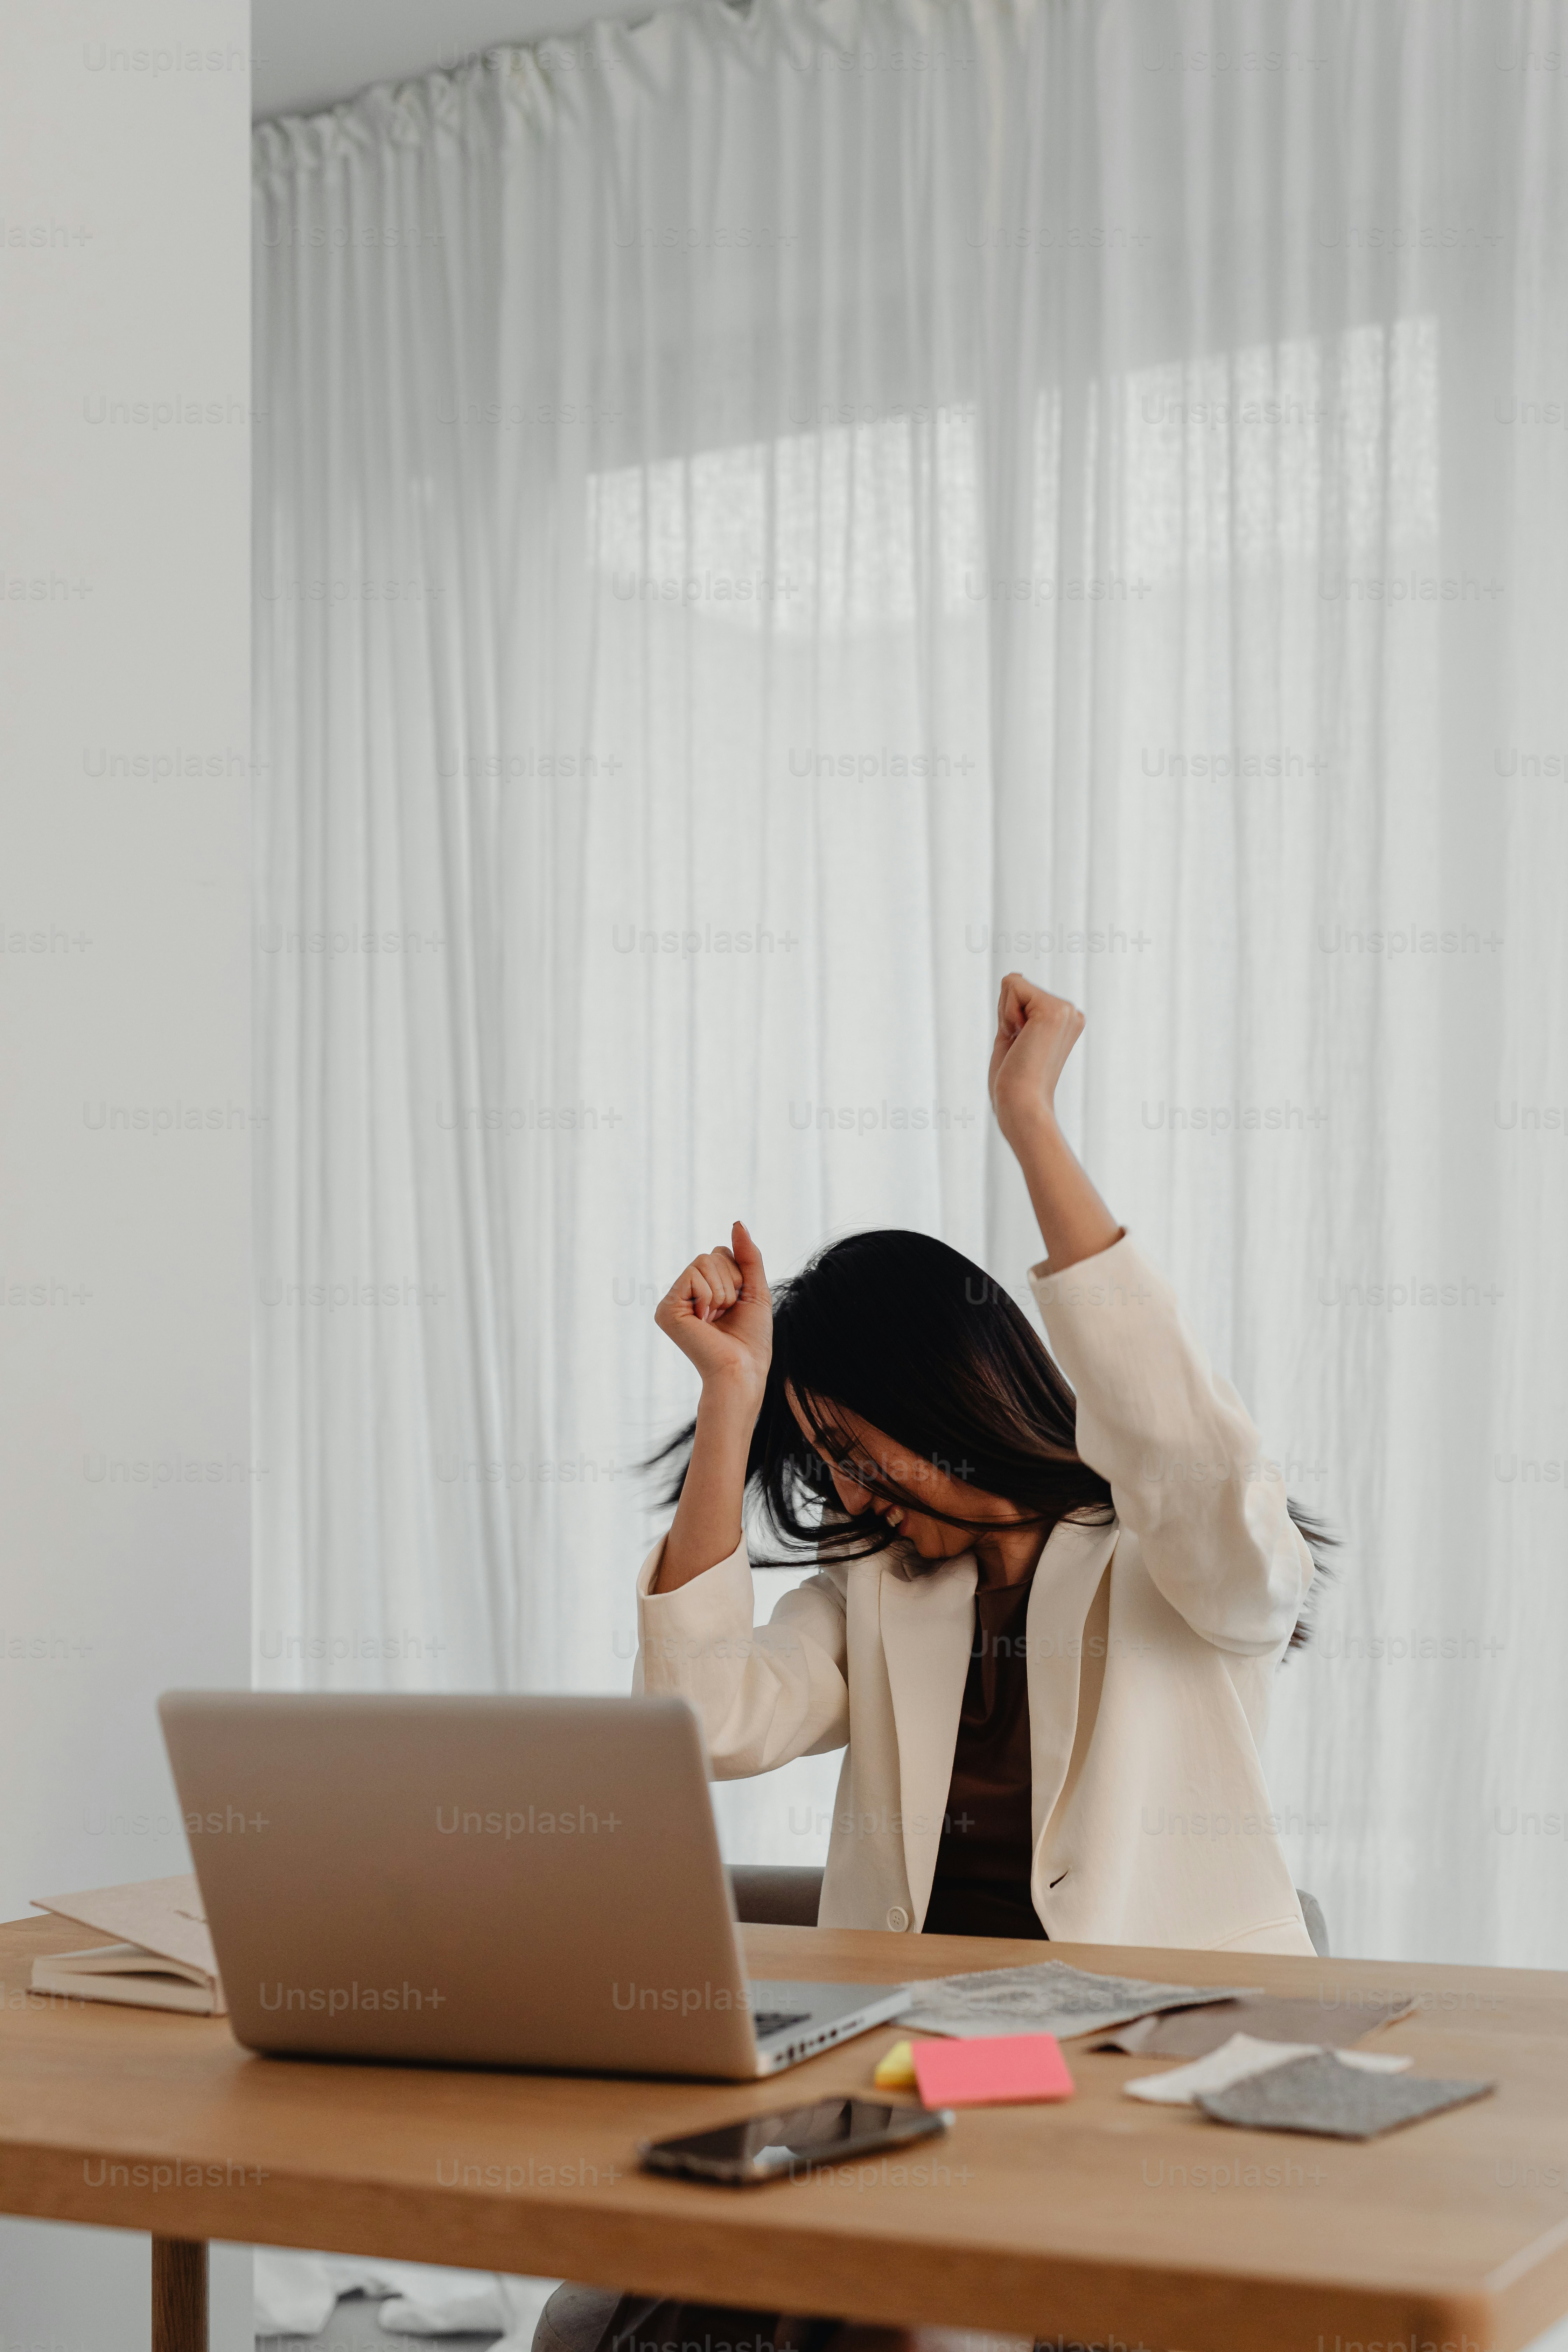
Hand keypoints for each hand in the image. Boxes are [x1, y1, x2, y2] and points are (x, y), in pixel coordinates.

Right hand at [654, 1221, 771, 1404]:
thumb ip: (747, 1255)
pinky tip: (705, 1321)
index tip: (737, 1304)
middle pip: (711, 1255)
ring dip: (722, 1290)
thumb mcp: (755, 1289)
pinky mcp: (666, 1310)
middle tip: (727, 1312)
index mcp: (703, 1288)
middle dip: (731, 1281)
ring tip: (717, 1318)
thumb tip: (737, 1222)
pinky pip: (693, 1276)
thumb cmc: (751, 1337)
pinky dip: (709, 1296)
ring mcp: (673, 1300)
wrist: (743, 1369)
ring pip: (703, 1262)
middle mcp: (684, 1293)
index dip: (738, 1274)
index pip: (720, 1253)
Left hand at [987, 973, 1084, 1141]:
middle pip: (1016, 986)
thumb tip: (1014, 975)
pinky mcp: (1054, 1011)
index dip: (1008, 1021)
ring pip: (1013, 984)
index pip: (1020, 995)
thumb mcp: (1012, 1036)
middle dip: (1006, 1016)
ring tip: (1022, 1047)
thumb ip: (1014, 1009)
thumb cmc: (1012, 1083)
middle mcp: (1071, 1013)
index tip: (1021, 1049)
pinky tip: (1021, 1040)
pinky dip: (1006, 1014)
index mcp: (1066, 1020)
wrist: (1021, 1108)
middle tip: (1020, 1050)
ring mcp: (1066, 1010)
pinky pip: (1012, 986)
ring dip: (1005, 1017)